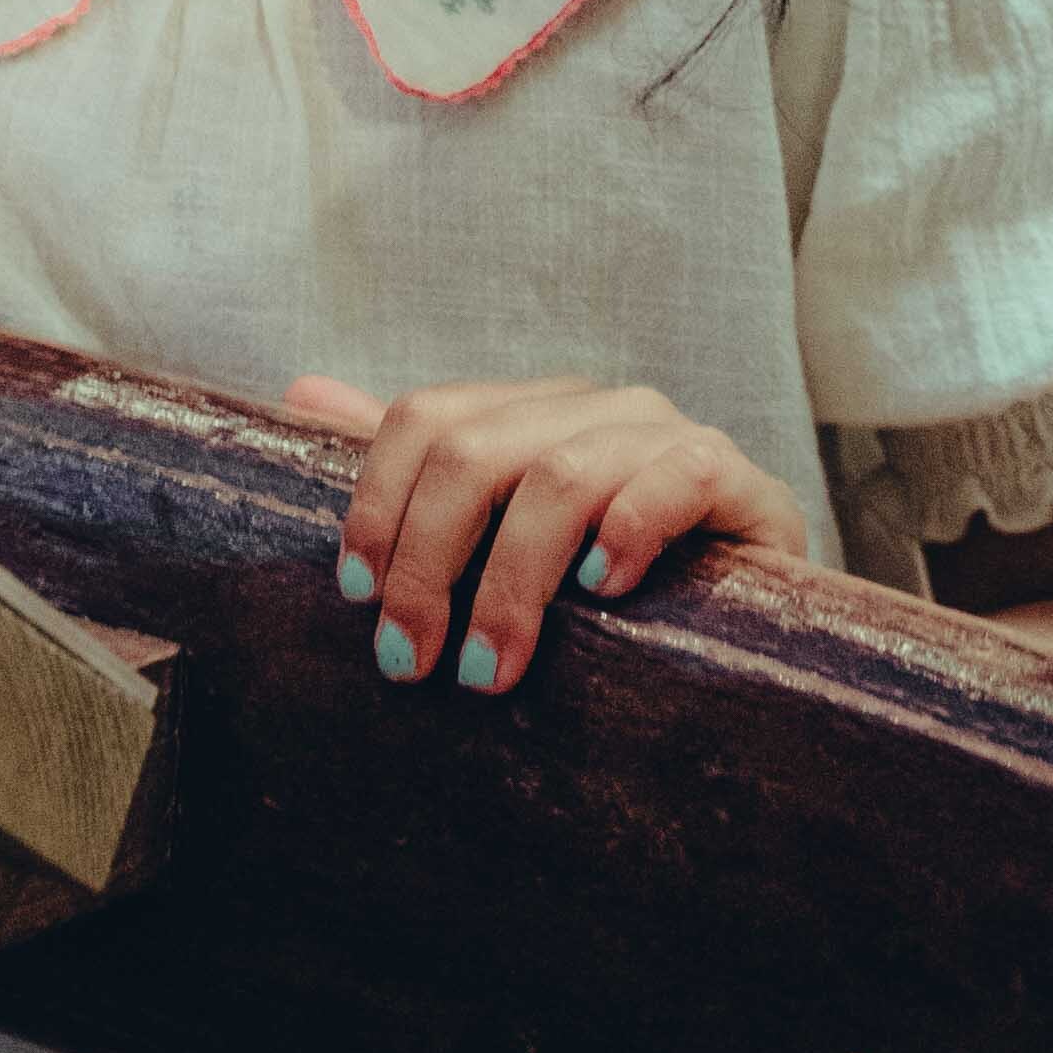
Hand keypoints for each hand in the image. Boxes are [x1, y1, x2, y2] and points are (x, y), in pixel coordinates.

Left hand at [285, 370, 810, 696]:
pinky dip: (629, 529)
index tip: (359, 597)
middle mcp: (592, 406)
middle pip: (476, 452)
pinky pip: (676, 477)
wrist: (752, 616)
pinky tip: (604, 591)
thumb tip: (301, 383)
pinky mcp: (735, 476)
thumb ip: (413, 464)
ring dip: (512, 584)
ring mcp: (664, 433)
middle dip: (428, 564)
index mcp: (529, 410)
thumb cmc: (610, 581)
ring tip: (488, 669)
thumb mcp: (504, 530)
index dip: (379, 504)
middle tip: (410, 662)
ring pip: (559, 474)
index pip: (426, 419)